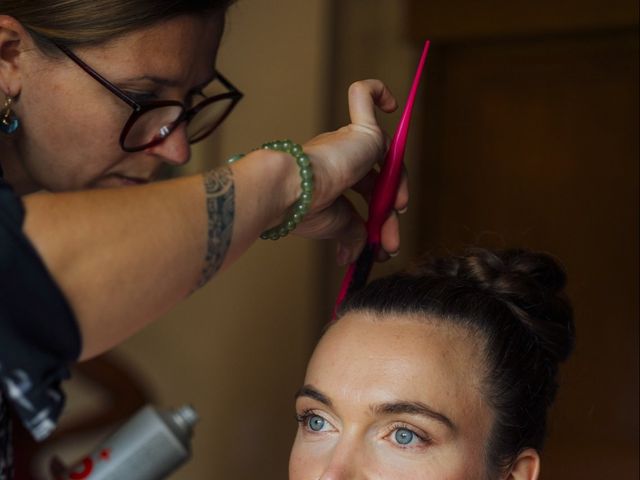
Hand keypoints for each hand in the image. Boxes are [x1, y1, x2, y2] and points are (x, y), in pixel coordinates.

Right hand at [295, 79, 408, 264]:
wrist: (291, 192)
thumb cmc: (304, 207)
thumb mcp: (337, 225)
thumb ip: (352, 234)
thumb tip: (355, 255)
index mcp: (333, 176)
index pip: (367, 192)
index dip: (379, 217)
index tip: (382, 244)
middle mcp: (340, 156)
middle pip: (379, 181)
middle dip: (389, 215)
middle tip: (391, 242)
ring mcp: (350, 141)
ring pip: (387, 159)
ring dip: (398, 190)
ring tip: (398, 214)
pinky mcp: (360, 131)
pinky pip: (364, 97)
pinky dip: (379, 93)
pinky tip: (393, 104)